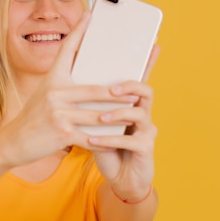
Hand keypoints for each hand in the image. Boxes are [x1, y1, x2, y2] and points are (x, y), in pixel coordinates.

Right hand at [0, 12, 118, 165]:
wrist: (14, 141)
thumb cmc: (34, 116)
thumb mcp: (45, 93)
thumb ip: (65, 84)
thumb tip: (90, 75)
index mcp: (52, 79)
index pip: (66, 50)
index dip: (78, 31)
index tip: (89, 15)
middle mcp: (53, 93)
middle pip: (94, 89)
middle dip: (118, 92)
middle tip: (137, 88)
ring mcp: (58, 114)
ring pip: (96, 115)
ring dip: (117, 115)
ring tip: (133, 113)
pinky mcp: (62, 133)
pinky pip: (90, 135)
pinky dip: (105, 138)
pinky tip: (116, 138)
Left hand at [87, 46, 159, 200]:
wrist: (120, 177)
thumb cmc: (106, 145)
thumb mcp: (95, 121)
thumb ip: (90, 103)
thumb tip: (69, 78)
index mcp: (131, 103)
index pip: (139, 77)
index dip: (146, 61)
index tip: (151, 43)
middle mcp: (143, 112)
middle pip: (145, 90)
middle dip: (129, 87)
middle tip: (111, 89)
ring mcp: (147, 130)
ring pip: (139, 114)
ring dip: (117, 114)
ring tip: (100, 117)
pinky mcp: (146, 149)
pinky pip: (131, 140)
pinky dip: (110, 139)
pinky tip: (93, 139)